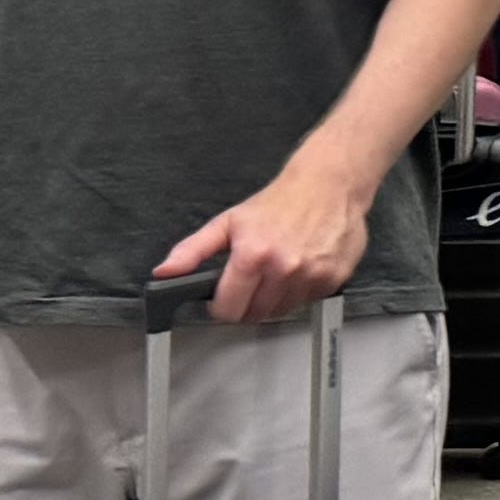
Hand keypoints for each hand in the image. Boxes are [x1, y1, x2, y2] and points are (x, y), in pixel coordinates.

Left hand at [158, 154, 374, 321]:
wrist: (329, 185)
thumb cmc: (281, 202)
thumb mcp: (227, 222)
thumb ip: (192, 251)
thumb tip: (166, 272)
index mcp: (253, 255)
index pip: (229, 310)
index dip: (221, 307)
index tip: (224, 298)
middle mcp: (284, 268)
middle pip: (255, 315)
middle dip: (248, 303)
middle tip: (251, 280)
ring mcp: (311, 275)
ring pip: (282, 311)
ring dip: (275, 299)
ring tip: (276, 272)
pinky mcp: (333, 279)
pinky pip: (308, 302)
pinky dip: (300, 292)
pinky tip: (298, 270)